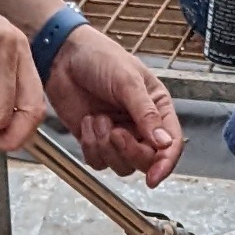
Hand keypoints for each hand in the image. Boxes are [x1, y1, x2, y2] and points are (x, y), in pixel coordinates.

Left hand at [49, 27, 182, 184]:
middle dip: (128, 151)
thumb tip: (164, 144)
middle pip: (146, 160)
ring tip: (97, 118)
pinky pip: (99, 162)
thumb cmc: (99, 57)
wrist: (63, 56)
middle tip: (115, 133)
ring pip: (122, 165)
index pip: (171, 144)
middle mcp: (141, 126)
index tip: (153, 178)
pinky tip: (87, 122)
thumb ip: (146, 114)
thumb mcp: (128, 82)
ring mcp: (119, 136)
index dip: (165, 164)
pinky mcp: (98, 142)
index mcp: (157, 108)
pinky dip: (91, 147)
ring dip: (106, 146)